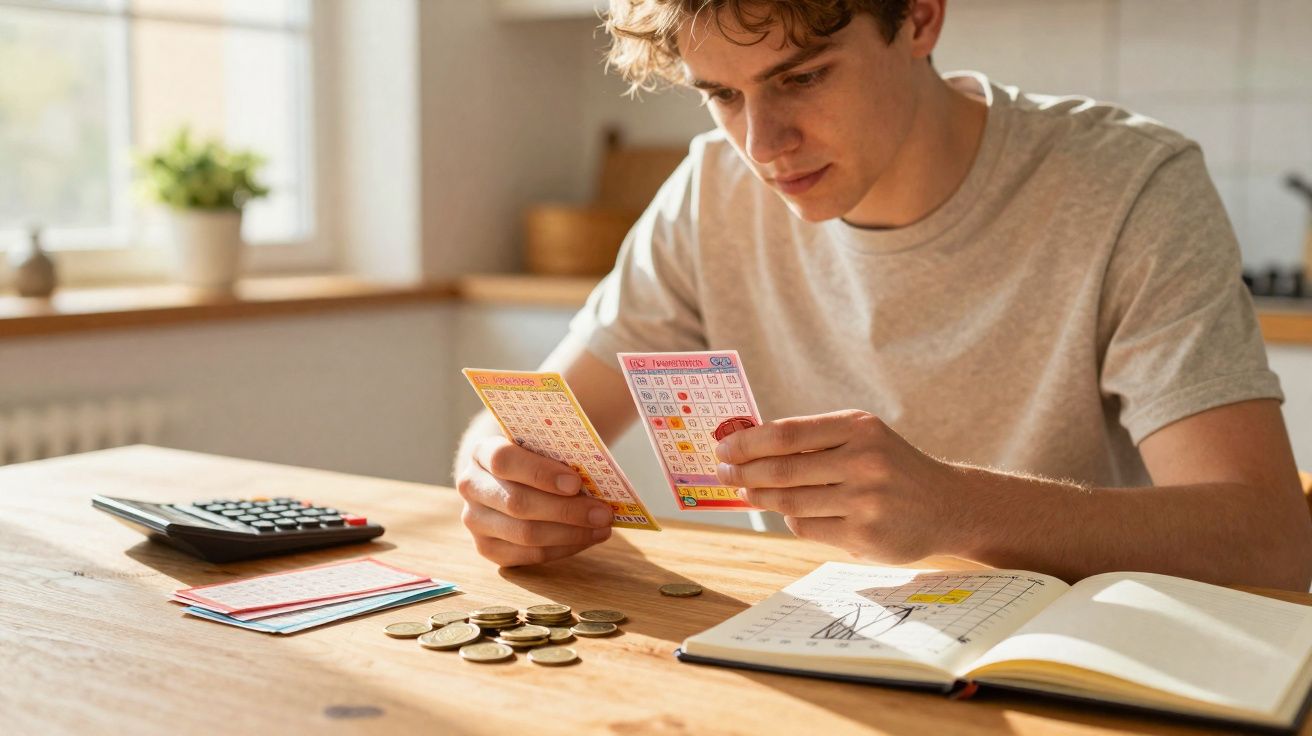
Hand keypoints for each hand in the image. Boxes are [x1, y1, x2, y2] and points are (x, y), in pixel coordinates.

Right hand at [456, 435, 613, 566]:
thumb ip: (559, 452)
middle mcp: (471, 486)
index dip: (540, 473)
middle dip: (566, 510)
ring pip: (524, 534)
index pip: (504, 461)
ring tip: (602, 527)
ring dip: (570, 533)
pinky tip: (586, 538)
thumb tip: (597, 475)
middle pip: (517, 503)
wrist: (510, 476)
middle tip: (602, 513)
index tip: (576, 483)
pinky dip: (563, 548)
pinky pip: (528, 555)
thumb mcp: (542, 444)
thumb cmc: (535, 456)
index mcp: (481, 452)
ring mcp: (474, 520)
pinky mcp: (487, 548)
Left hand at [714, 410, 962, 562]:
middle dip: (744, 472)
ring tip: (746, 492)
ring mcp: (865, 500)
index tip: (723, 448)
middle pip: (782, 470)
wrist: (947, 505)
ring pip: (790, 502)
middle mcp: (863, 461)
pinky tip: (789, 513)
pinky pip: (807, 528)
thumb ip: (813, 440)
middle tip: (723, 473)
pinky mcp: (863, 534)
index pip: (787, 433)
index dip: (748, 442)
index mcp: (858, 427)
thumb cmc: (891, 467)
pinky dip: (791, 520)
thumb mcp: (862, 437)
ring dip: (760, 498)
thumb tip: (748, 447)